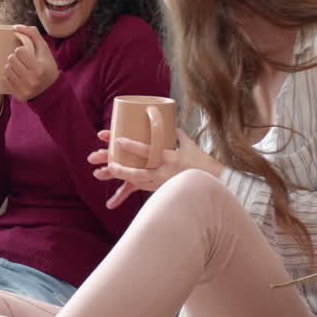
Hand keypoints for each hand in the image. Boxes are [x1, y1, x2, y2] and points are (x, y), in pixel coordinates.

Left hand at [5, 25, 59, 101]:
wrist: (50, 90)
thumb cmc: (47, 66)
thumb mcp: (44, 49)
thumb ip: (32, 34)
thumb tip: (16, 27)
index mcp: (39, 67)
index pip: (19, 51)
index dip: (21, 50)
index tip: (26, 53)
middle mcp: (31, 79)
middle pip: (11, 59)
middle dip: (14, 57)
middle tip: (21, 60)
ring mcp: (24, 88)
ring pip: (7, 69)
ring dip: (11, 66)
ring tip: (19, 67)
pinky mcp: (19, 95)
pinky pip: (6, 79)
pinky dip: (9, 76)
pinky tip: (17, 75)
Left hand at [88, 129, 222, 208]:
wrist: (213, 183)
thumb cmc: (201, 162)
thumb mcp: (189, 145)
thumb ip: (175, 134)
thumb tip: (166, 121)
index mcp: (171, 158)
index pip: (149, 150)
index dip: (132, 146)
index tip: (117, 140)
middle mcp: (164, 172)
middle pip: (138, 170)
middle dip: (120, 167)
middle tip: (105, 161)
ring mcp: (161, 183)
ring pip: (136, 181)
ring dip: (120, 177)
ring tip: (103, 173)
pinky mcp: (160, 190)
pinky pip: (142, 189)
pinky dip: (128, 189)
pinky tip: (114, 196)